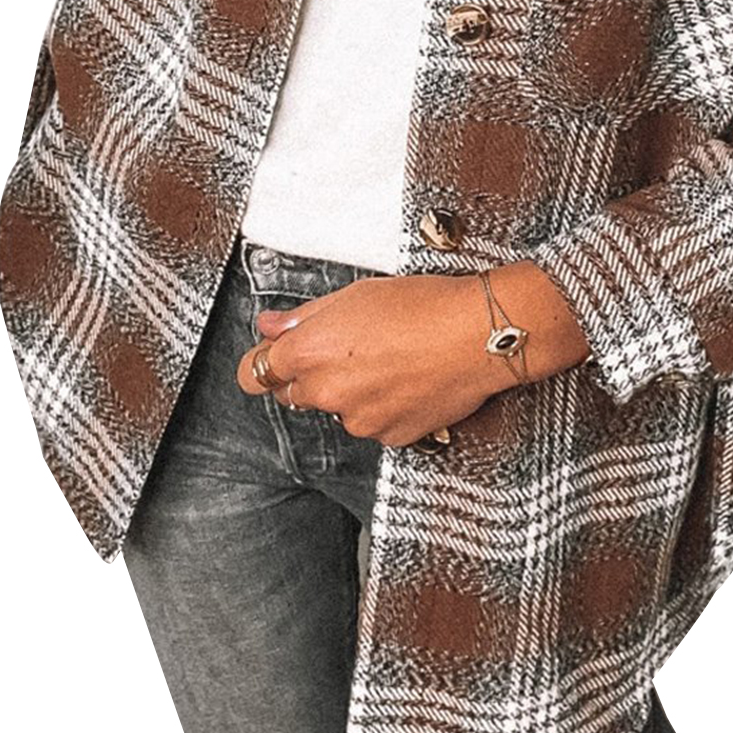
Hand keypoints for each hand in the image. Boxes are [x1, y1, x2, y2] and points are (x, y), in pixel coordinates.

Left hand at [234, 263, 590, 447]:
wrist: (478, 335)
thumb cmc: (422, 305)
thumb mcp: (355, 295)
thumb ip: (303, 317)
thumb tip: (270, 325)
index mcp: (308, 352)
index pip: (255, 373)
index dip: (263, 364)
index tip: (272, 358)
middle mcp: (326, 392)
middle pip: (294, 393)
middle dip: (311, 375)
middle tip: (348, 348)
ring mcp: (358, 420)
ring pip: (339, 408)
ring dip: (353, 391)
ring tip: (392, 359)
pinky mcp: (389, 437)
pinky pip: (374, 423)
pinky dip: (384, 406)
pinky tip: (409, 378)